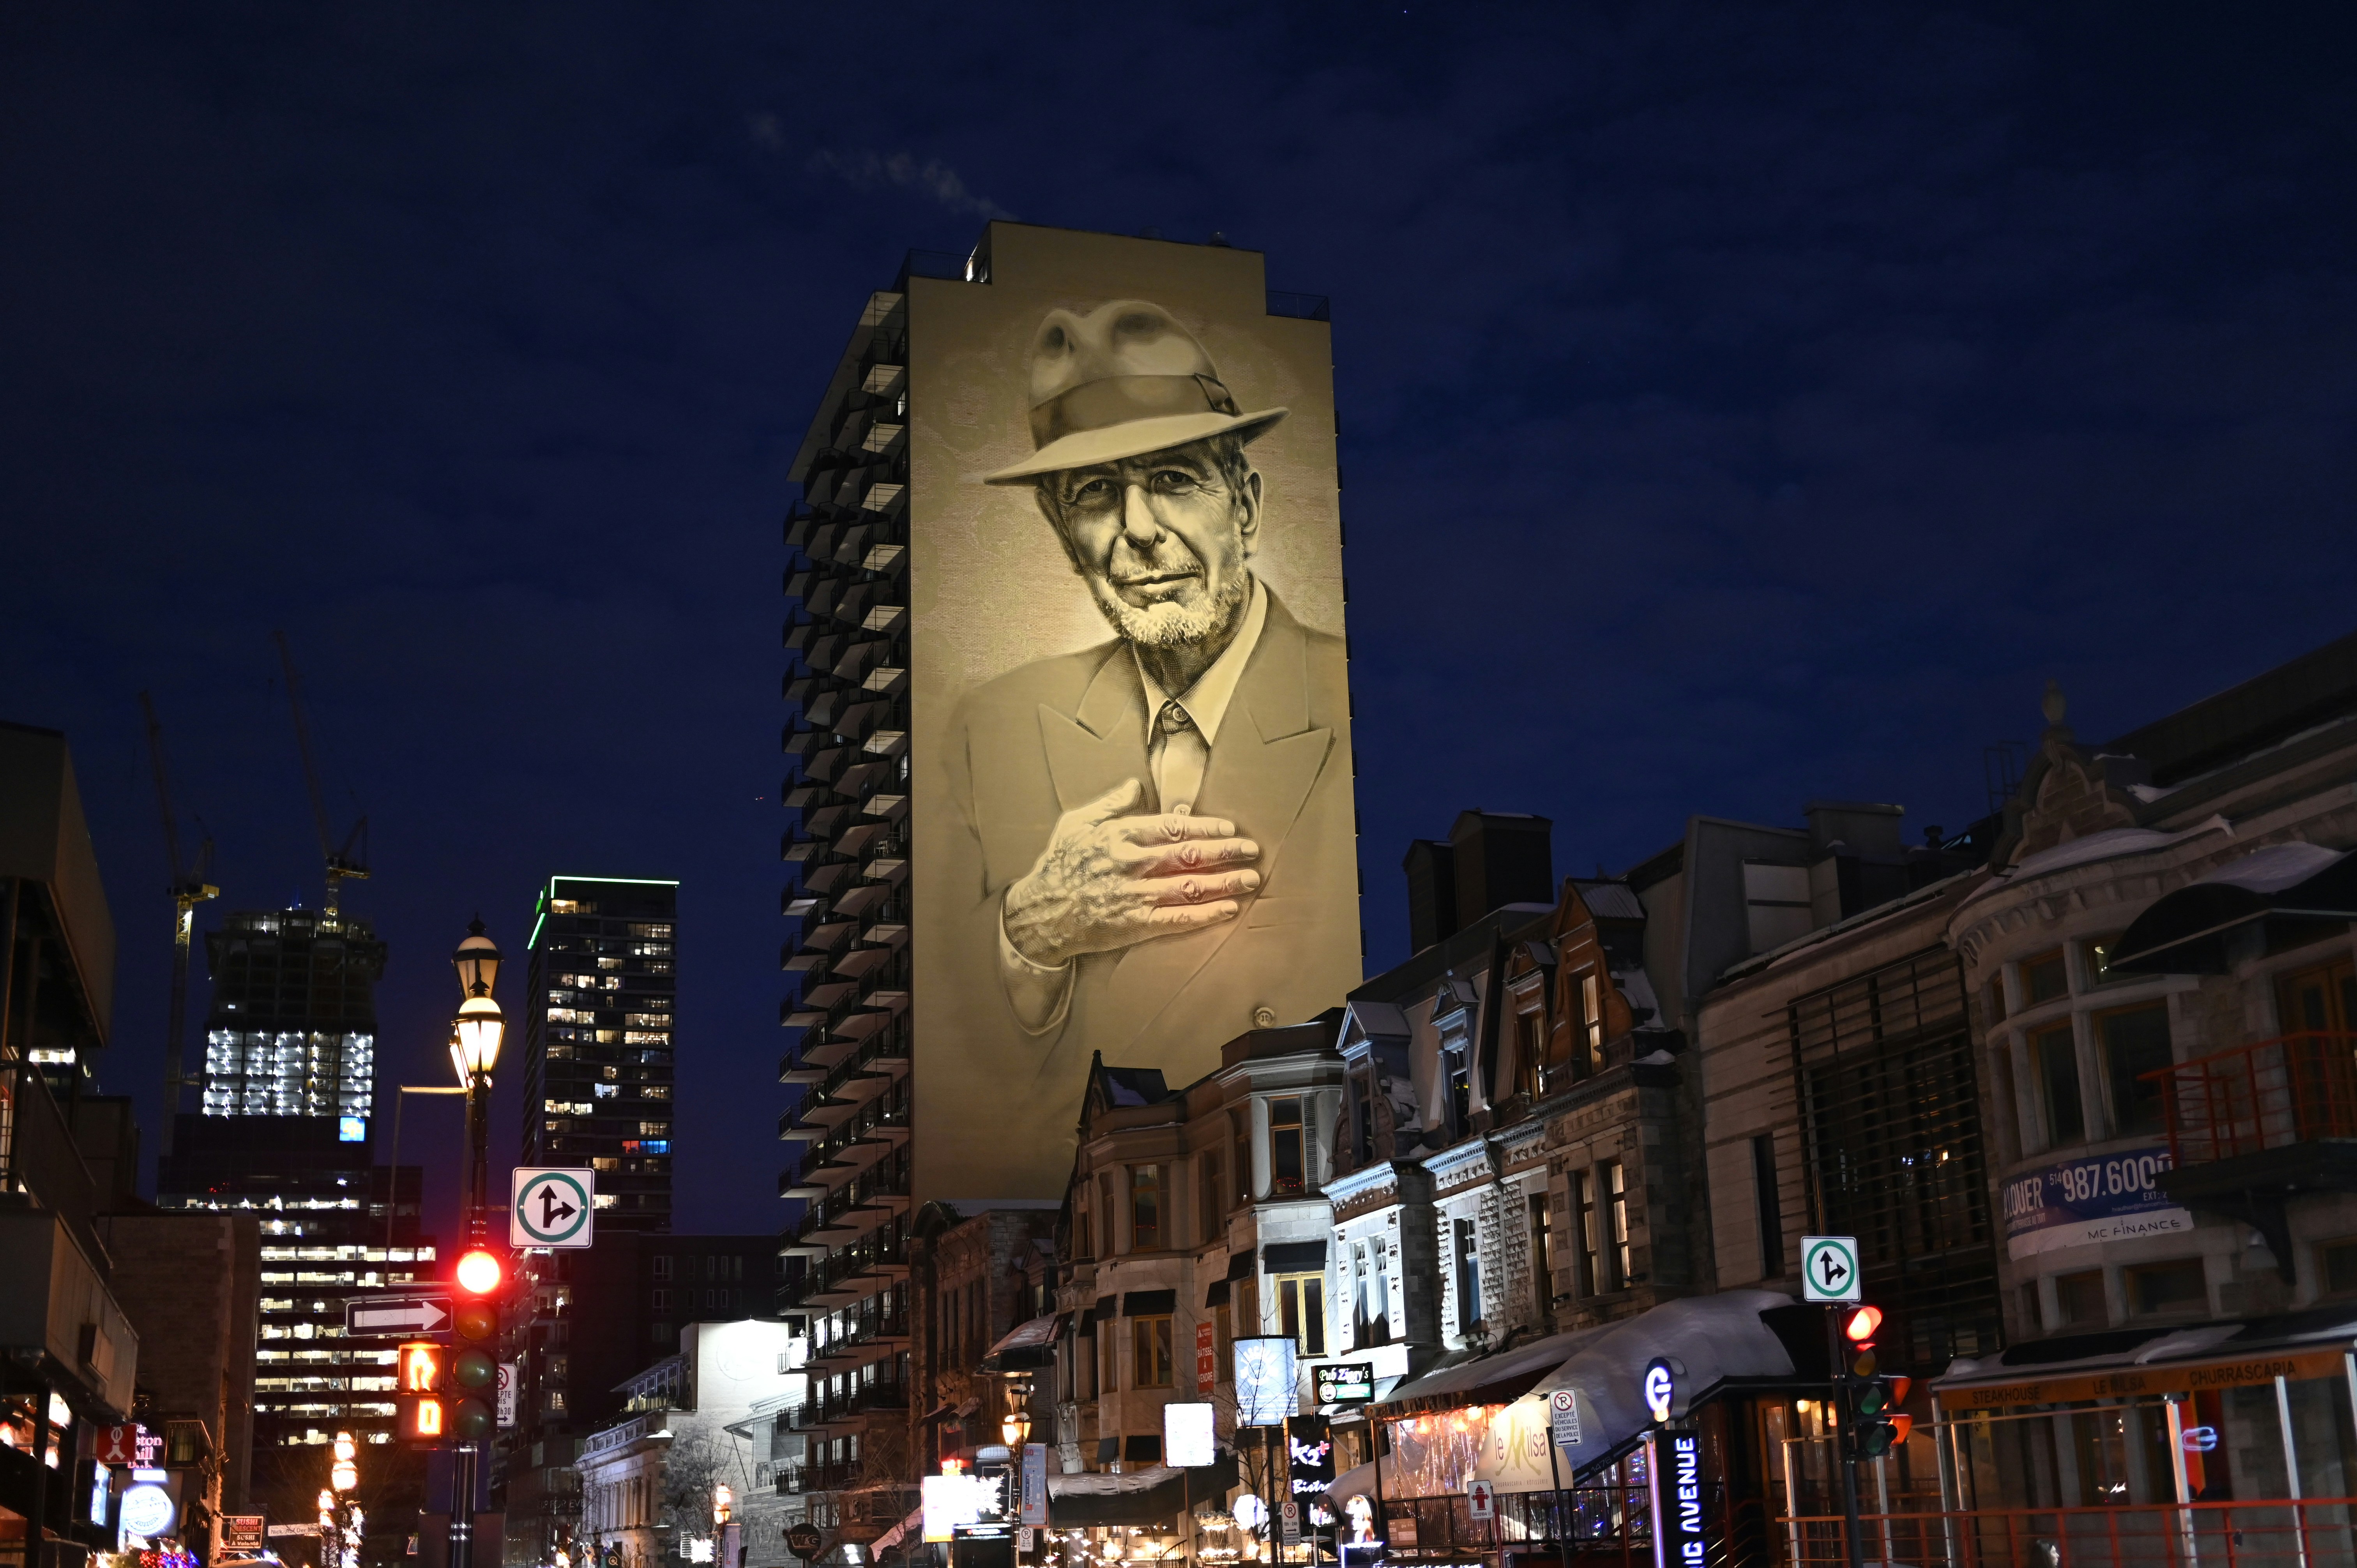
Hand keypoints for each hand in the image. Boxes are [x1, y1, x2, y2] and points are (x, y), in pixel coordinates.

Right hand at [1002, 778, 1260, 966]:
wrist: (1039, 914)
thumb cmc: (1058, 866)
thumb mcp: (1076, 823)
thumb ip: (1109, 804)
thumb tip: (1134, 784)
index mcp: (1121, 835)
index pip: (1173, 827)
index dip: (1206, 826)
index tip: (1230, 828)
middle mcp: (1132, 863)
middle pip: (1190, 855)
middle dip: (1226, 851)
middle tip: (1252, 851)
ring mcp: (1135, 895)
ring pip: (1190, 886)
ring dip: (1225, 882)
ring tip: (1251, 878)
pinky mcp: (1135, 924)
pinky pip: (1178, 919)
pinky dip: (1205, 914)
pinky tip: (1228, 909)